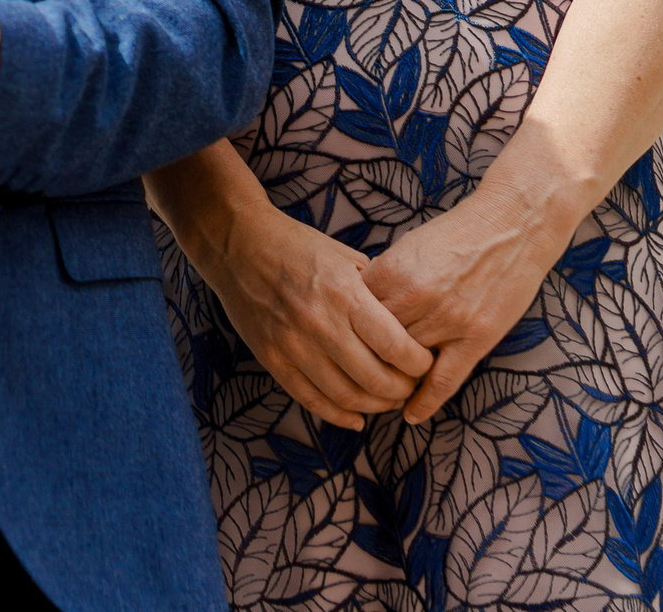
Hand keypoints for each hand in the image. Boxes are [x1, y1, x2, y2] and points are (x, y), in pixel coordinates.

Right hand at [168, 195, 432, 428]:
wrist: (238, 243)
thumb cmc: (296, 246)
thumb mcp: (345, 257)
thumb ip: (375, 290)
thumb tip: (407, 319)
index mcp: (345, 295)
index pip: (396, 347)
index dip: (419, 365)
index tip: (424, 364)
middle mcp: (321, 324)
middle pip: (376, 379)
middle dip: (402, 390)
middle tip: (410, 386)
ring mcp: (293, 345)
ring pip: (345, 396)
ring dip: (374, 406)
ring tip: (386, 401)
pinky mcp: (271, 358)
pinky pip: (310, 399)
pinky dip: (337, 415)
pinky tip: (355, 418)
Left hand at [363, 189, 565, 424]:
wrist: (513, 223)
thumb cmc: (458, 233)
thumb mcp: (408, 248)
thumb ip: (384, 280)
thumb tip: (360, 309)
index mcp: (391, 272)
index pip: (354, 316)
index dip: (346, 333)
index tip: (341, 345)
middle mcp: (415, 299)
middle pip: (375, 344)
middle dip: (364, 359)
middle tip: (356, 375)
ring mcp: (447, 321)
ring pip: (406, 363)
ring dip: (393, 379)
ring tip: (381, 392)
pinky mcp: (476, 337)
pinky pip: (445, 380)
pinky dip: (425, 401)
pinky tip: (411, 415)